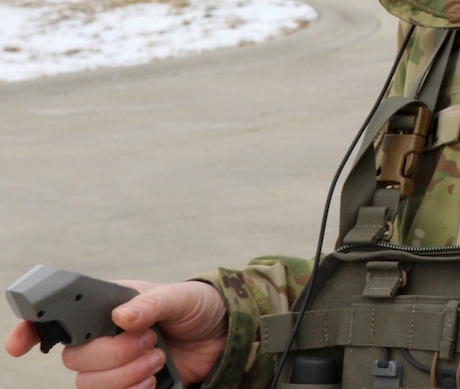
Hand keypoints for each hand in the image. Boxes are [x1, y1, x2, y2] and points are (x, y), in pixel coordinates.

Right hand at [5, 279, 226, 388]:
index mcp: (107, 308)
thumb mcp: (182, 297)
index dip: (30, 331)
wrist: (223, 336)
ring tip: (158, 358)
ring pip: (89, 384)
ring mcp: (111, 366)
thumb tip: (122, 316)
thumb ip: (153, 303)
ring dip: (126, 375)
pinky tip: (153, 381)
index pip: (57, 318)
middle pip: (75, 359)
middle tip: (151, 340)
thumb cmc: (198, 307)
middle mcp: (101, 338)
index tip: (20, 346)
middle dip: (114, 354)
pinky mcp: (125, 387)